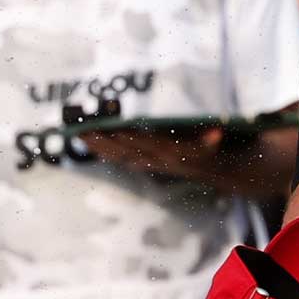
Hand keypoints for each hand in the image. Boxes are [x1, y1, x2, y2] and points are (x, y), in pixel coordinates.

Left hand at [80, 126, 225, 178]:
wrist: (214, 168)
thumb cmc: (212, 148)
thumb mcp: (215, 143)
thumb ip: (213, 140)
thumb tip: (217, 134)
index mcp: (172, 152)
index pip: (148, 145)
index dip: (132, 138)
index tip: (116, 129)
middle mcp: (158, 159)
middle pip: (127, 151)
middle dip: (106, 141)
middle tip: (86, 130)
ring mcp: (150, 162)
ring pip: (120, 155)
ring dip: (100, 147)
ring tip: (80, 135)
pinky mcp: (147, 162)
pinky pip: (121, 158)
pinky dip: (105, 151)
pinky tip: (91, 144)